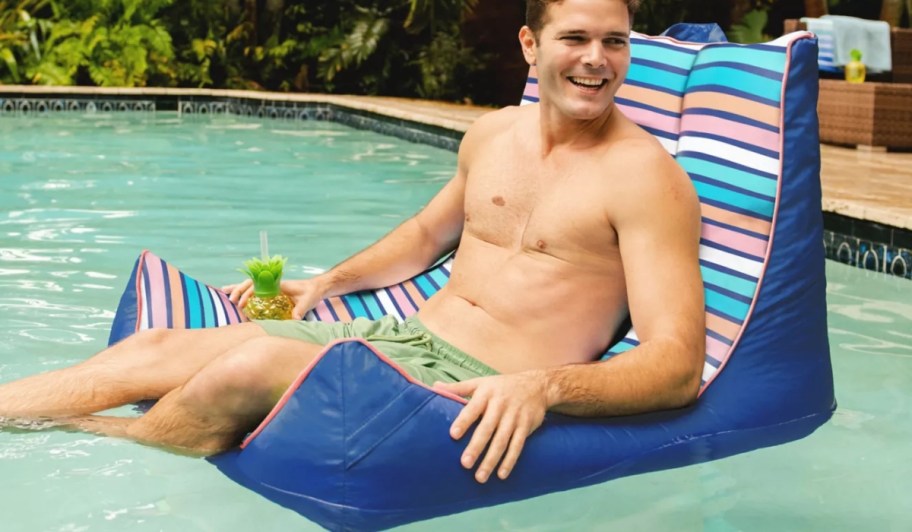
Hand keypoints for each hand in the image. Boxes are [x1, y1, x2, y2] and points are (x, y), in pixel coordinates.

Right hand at [222, 277, 327, 319]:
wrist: (317, 288)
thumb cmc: (312, 293)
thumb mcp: (308, 301)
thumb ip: (300, 309)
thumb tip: (294, 319)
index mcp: (278, 285)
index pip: (259, 286)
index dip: (249, 293)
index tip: (242, 302)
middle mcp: (272, 285)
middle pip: (251, 284)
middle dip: (239, 290)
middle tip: (231, 300)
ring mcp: (271, 288)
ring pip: (251, 286)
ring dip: (238, 289)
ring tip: (224, 292)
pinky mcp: (272, 293)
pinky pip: (256, 292)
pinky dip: (245, 293)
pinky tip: (235, 296)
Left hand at [434, 372, 548, 483]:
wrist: (537, 385)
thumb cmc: (501, 386)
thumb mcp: (481, 382)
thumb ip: (458, 388)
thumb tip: (434, 386)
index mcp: (486, 394)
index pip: (473, 408)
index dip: (463, 421)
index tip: (453, 435)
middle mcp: (500, 405)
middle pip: (487, 428)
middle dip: (476, 446)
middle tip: (465, 464)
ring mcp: (514, 417)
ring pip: (502, 440)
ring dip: (491, 460)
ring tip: (480, 477)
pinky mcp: (526, 426)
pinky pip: (517, 446)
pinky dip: (510, 461)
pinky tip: (501, 474)